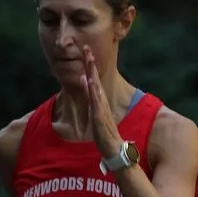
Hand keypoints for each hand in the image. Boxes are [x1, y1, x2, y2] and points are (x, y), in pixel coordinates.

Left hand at [80, 45, 123, 159]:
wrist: (114, 148)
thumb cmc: (104, 131)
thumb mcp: (94, 109)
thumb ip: (89, 94)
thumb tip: (84, 79)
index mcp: (99, 100)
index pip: (93, 79)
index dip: (90, 65)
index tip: (86, 50)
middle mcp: (101, 101)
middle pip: (95, 79)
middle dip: (91, 63)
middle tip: (86, 48)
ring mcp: (101, 108)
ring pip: (95, 88)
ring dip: (92, 74)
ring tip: (89, 60)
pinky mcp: (99, 117)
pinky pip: (95, 103)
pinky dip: (92, 92)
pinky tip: (90, 82)